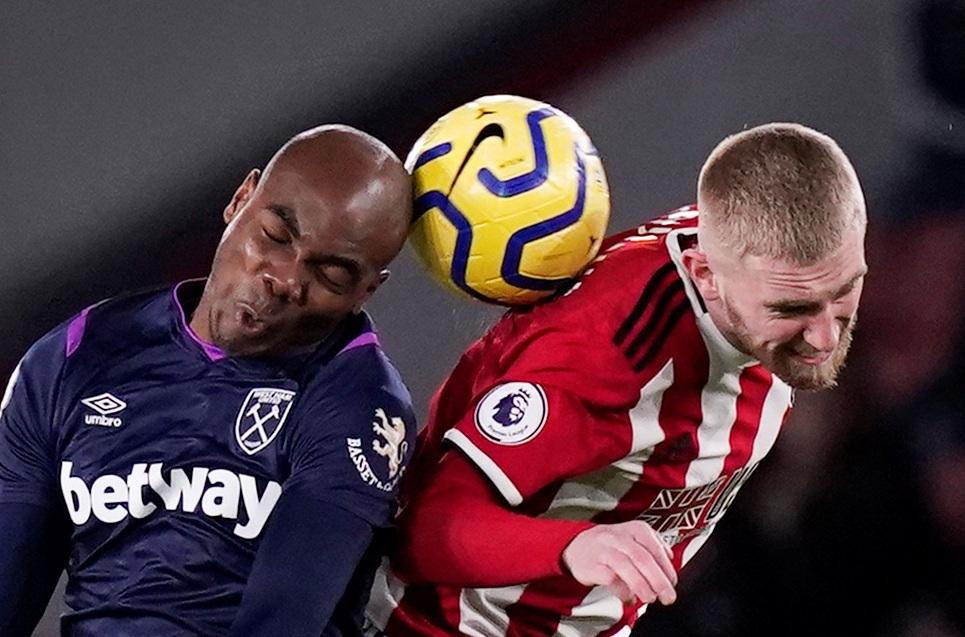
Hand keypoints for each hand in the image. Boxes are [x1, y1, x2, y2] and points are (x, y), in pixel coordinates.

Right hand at [561, 521, 676, 604]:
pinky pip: (609, 579)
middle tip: (667, 597)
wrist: (577, 546)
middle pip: (642, 558)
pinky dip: (622, 591)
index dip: (666, 567)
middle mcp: (619, 537)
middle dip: (658, 580)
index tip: (672, 583)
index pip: (654, 547)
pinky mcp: (592, 566)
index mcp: (634, 529)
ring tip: (650, 598)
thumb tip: (670, 559)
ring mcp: (604, 550)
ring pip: (625, 566)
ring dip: (641, 585)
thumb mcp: (634, 538)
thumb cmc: (611, 546)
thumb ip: (654, 546)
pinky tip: (629, 598)